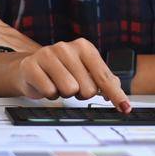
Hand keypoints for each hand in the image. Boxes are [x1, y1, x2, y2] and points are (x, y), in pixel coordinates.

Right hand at [0, 38, 130, 112]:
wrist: (29, 67)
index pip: (104, 76)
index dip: (115, 94)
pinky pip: (49, 91)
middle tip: (71, 85)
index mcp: (84, 47)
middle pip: (88, 88)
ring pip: (69, 90)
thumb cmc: (61, 70)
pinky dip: (49, 94)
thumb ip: (104, 80)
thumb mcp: (84, 71)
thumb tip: (119, 93)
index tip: (125, 107)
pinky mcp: (31, 65)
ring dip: (64, 94)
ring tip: (57, 84)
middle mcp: (67, 48)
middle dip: (80, 93)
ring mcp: (48, 54)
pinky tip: (45, 84)